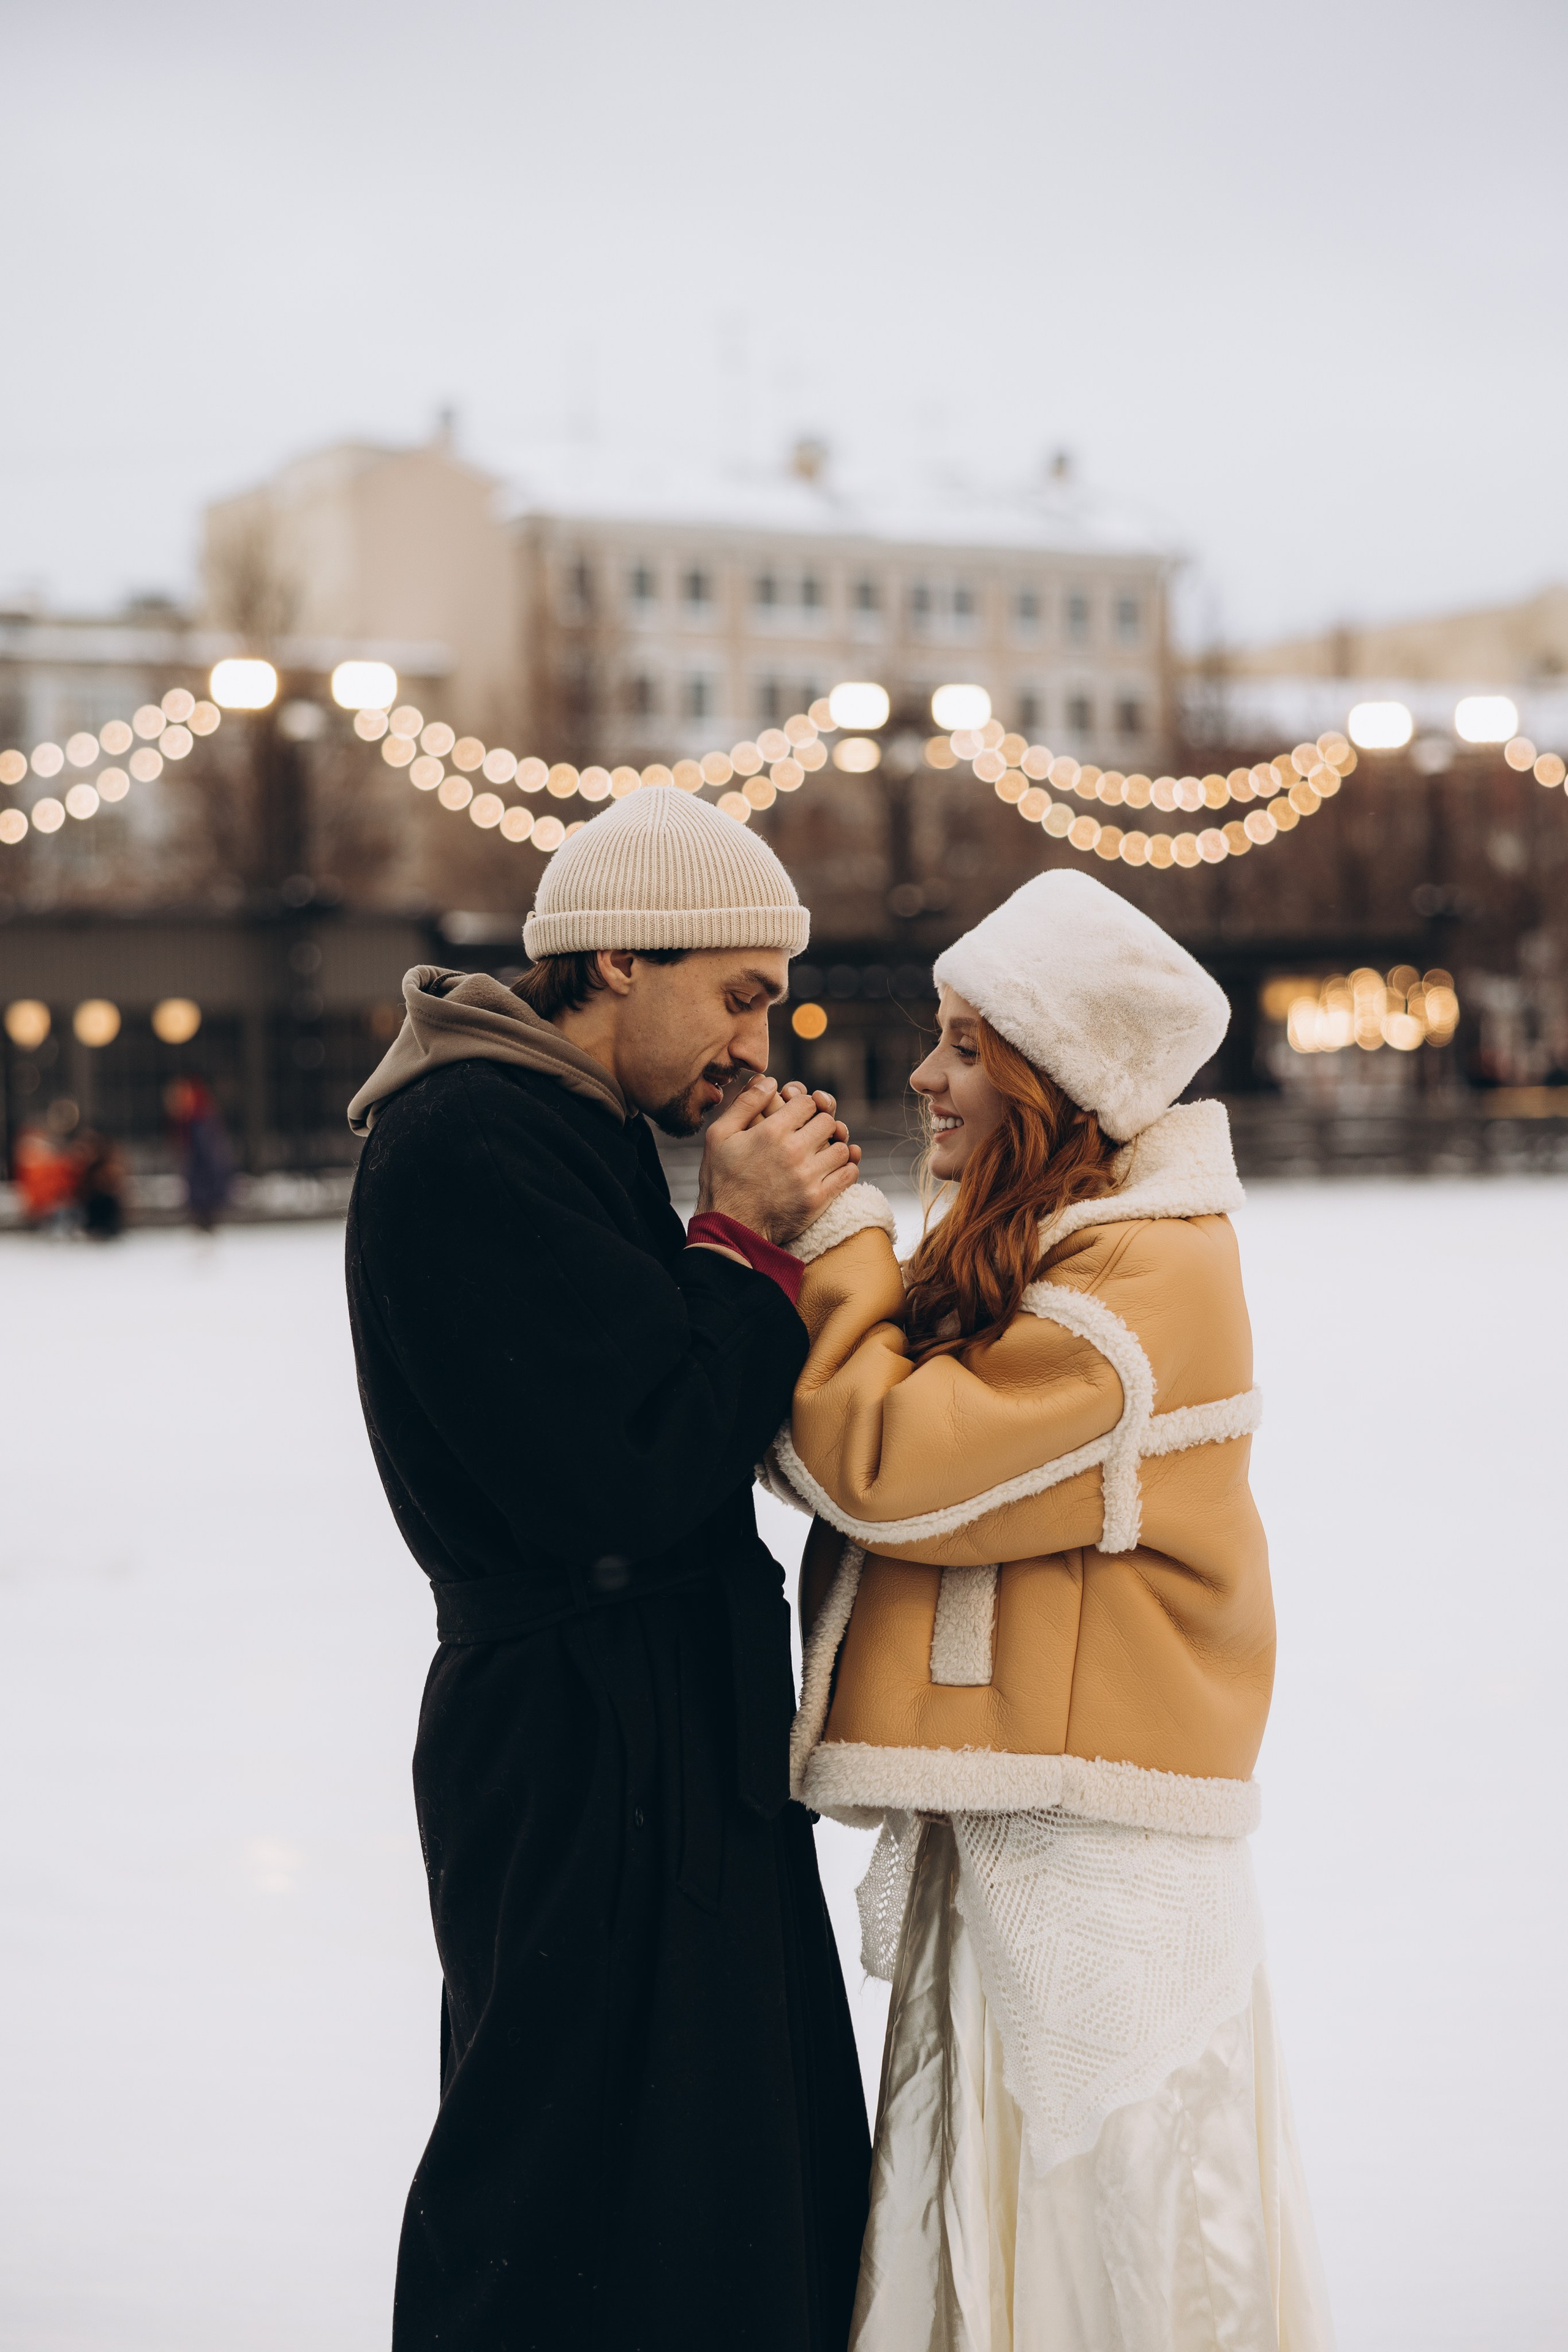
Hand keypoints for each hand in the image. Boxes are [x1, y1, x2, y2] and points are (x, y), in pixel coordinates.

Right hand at [697, 1076, 859, 1242]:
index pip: (807, 1103)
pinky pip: (848, 1174)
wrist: (729, 1227)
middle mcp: (792, 1151)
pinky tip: (833, 1169)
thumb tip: (769, 1080)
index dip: (804, 1105)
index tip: (798, 1116)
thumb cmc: (721, 1179)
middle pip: (828, 1122)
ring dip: (834, 1147)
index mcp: (770, 1131)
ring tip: (821, 1152)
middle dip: (820, 1124)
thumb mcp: (719, 1136)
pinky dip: (846, 1168)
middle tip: (811, 1133)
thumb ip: (745, 1104)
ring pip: (841, 1147)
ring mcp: (808, 1176)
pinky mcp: (818, 1199)